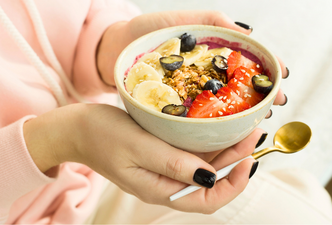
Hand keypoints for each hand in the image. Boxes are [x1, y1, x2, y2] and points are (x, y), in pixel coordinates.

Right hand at [24, 103, 263, 212]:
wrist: (77, 128)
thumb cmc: (102, 136)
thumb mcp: (138, 148)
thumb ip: (173, 164)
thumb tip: (210, 178)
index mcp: (160, 190)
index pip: (207, 200)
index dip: (233, 184)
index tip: (249, 159)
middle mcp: (167, 183)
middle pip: (212, 181)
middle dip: (237, 161)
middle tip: (254, 133)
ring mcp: (166, 169)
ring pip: (206, 166)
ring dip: (227, 151)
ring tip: (245, 128)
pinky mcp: (163, 154)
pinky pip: (193, 153)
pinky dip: (210, 142)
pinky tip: (220, 127)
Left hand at [96, 11, 287, 107]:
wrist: (113, 50)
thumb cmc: (146, 31)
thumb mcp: (182, 21)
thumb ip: (214, 21)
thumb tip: (248, 33)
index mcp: (211, 53)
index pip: (247, 61)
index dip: (266, 69)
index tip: (281, 78)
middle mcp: (206, 74)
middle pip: (241, 85)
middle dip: (261, 94)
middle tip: (275, 104)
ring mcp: (194, 91)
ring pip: (226, 103)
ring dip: (246, 111)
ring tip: (260, 118)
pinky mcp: (179, 107)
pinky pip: (202, 117)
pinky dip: (218, 123)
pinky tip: (231, 129)